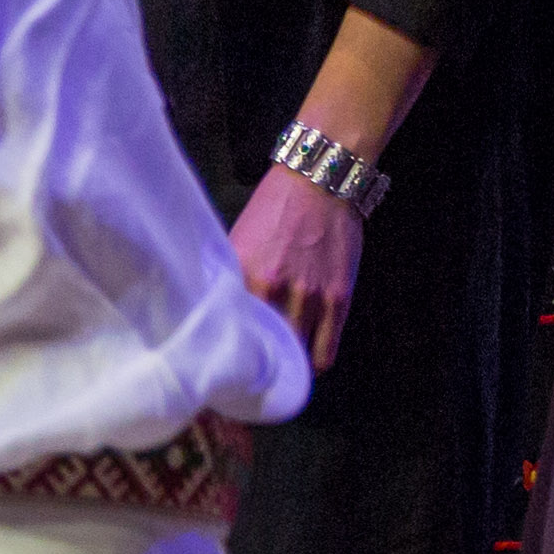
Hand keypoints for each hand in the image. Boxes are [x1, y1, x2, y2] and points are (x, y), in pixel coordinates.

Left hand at [229, 165, 362, 371]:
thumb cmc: (273, 209)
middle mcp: (273, 289)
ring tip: (277, 366)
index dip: (225, 348)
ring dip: (286, 361)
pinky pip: (327, 348)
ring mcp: (309, 297)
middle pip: (262, 346)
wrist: (318, 185)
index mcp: (240, 274)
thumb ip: (229, 275)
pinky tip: (307, 363)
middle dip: (255, 360)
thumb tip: (215, 307)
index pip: (228, 327)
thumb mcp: (237, 239)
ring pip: (295, 352)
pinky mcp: (338, 299)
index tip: (221, 358)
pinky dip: (316, 360)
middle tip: (249, 368)